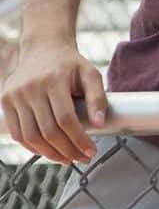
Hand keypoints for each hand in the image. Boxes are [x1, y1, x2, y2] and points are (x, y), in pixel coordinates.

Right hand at [2, 41, 106, 163]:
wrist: (43, 49)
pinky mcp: (6, 101)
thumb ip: (97, 97)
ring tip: (66, 159)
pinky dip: (32, 146)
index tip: (91, 151)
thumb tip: (100, 124)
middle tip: (81, 158)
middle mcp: (31, 88)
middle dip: (66, 149)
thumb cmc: (70, 64)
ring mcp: (15, 95)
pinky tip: (47, 151)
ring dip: (49, 153)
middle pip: (48, 130)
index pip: (66, 119)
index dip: (79, 139)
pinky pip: (17, 132)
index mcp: (54, 81)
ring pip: (30, 135)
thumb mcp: (90, 74)